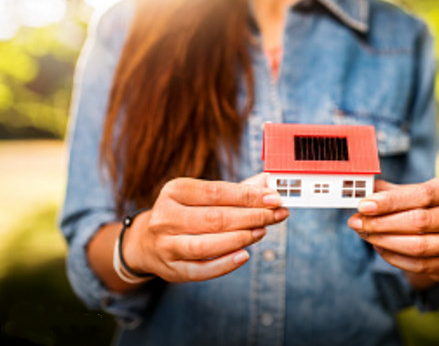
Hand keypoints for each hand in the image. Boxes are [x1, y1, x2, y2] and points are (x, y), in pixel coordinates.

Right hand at [124, 173, 288, 281]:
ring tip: (262, 232)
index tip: (274, 198)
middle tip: (276, 215)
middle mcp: (165, 217)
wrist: (147, 242)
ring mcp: (166, 245)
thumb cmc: (186, 213)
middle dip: (251, 217)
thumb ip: (237, 190)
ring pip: (206, 245)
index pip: (216, 192)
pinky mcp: (171, 269)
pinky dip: (224, 264)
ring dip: (240, 239)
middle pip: (214, 218)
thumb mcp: (203, 196)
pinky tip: (244, 256)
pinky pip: (201, 269)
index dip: (248, 196)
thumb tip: (268, 182)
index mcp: (174, 191)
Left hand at [348, 178, 438, 286]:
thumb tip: (363, 189)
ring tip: (364, 234)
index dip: (391, 201)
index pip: (421, 195)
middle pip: (418, 221)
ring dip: (384, 241)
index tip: (364, 205)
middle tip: (356, 222)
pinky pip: (417, 264)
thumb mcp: (418, 194)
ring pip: (417, 246)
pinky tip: (379, 247)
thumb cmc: (432, 210)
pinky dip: (393, 257)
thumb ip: (392, 192)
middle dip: (382, 223)